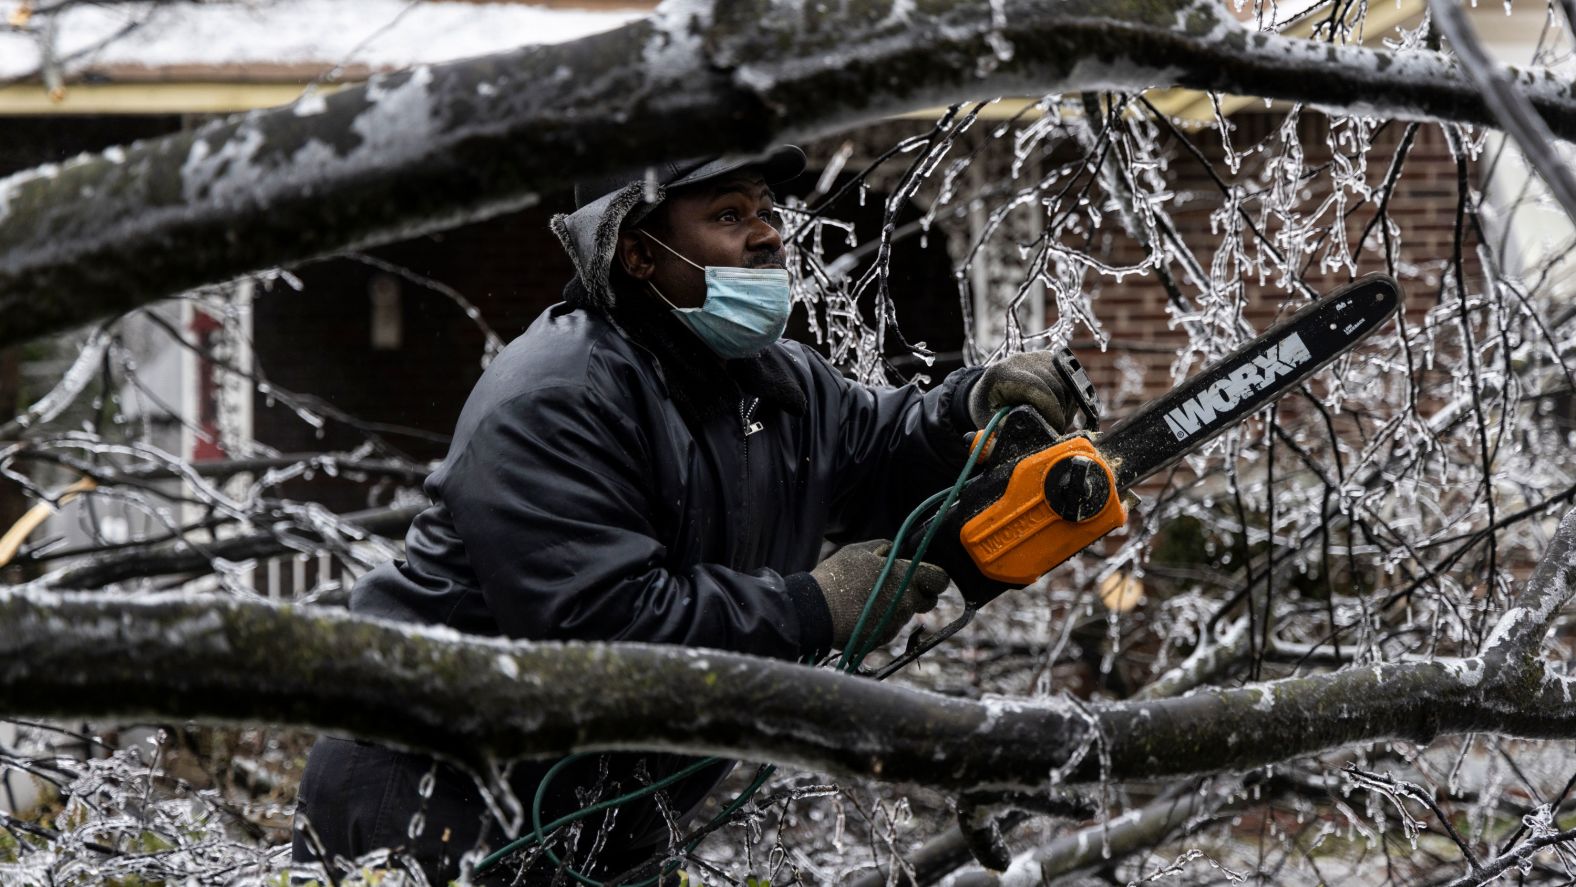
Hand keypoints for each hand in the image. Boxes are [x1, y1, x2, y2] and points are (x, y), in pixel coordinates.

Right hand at [811, 540, 948, 650]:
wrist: (816, 612)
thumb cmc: (837, 577)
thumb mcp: (858, 551)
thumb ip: (883, 547)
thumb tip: (894, 549)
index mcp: (904, 577)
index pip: (940, 579)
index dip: (935, 577)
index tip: (925, 576)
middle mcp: (905, 602)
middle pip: (928, 601)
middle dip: (919, 594)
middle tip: (897, 587)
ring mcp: (895, 623)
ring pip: (907, 613)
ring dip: (896, 606)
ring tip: (870, 599)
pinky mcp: (883, 638)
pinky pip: (891, 627)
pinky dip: (882, 620)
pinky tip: (863, 613)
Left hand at [968, 351, 1072, 431]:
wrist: (988, 388)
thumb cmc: (987, 408)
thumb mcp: (988, 423)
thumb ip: (1003, 433)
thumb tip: (1023, 444)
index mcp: (1001, 373)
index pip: (1036, 388)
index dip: (1051, 410)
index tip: (1054, 428)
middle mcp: (1021, 360)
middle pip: (1054, 386)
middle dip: (1059, 412)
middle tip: (1056, 430)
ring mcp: (1037, 357)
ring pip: (1066, 383)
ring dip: (1066, 406)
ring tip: (1056, 421)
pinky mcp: (1050, 359)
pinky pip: (1069, 379)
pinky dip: (1069, 397)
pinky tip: (1059, 410)